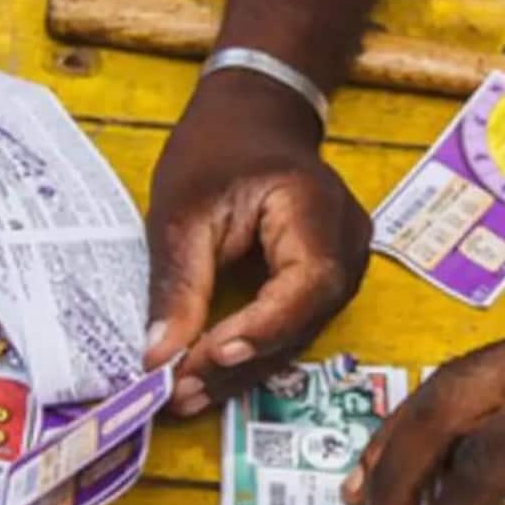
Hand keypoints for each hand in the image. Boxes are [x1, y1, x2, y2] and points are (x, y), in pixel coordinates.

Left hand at [143, 70, 371, 415]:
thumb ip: (178, 282)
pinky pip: (295, 321)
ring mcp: (344, 261)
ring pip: (299, 330)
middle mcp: (346, 241)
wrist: (254, 112)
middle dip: (242, 361)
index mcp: (316, 207)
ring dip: (245, 364)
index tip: (208, 356)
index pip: (305, 283)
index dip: (262, 328)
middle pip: (303, 319)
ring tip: (188, 391)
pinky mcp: (327, 276)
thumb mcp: (182, 208)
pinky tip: (211, 367)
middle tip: (181, 392)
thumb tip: (159, 356)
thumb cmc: (218, 146)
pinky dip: (254, 346)